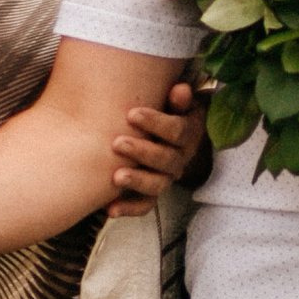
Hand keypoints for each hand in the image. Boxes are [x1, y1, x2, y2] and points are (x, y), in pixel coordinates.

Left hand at [110, 79, 205, 207]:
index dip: (156, 123)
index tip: (131, 113)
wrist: (167, 134)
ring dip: (137, 181)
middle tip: (117, 143)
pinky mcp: (152, 193)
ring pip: (157, 185)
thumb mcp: (175, 101)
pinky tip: (111, 209)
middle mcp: (180, 158)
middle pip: (167, 160)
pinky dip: (128, 209)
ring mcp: (166, 177)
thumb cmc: (165, 109)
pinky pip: (144, 205)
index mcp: (188, 133)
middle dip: (142, 152)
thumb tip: (180, 89)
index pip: (177, 131)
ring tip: (116, 177)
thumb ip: (177, 98)